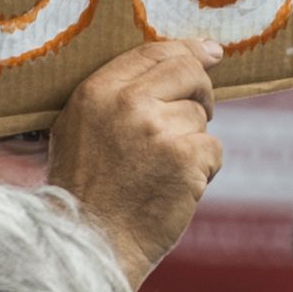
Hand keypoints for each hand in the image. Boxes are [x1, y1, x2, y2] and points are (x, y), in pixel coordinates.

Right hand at [45, 40, 222, 290]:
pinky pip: (213, 151)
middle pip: (187, 71)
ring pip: (200, 118)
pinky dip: (202, 170)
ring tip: (161, 171)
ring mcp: (157, 130)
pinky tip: (173, 188)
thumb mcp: (79, 128)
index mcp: (96, 91)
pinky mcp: (185, 159)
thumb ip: (118, 96)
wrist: (89, 241)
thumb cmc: (86, 188)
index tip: (210, 52)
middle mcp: (126, 103)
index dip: (188, 50)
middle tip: (201, 110)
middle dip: (202, 89)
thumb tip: (186, 59)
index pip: (153, 51)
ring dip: (192, 143)